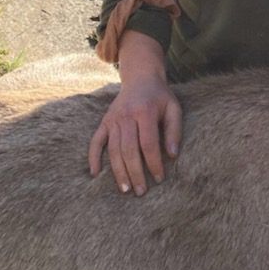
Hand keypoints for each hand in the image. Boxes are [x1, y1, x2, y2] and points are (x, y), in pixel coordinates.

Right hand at [88, 32, 181, 195]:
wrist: (140, 78)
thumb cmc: (160, 96)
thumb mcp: (173, 108)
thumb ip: (174, 130)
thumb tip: (172, 155)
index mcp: (145, 112)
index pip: (148, 143)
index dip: (154, 163)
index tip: (160, 178)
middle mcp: (126, 116)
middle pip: (129, 150)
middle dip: (135, 173)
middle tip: (140, 191)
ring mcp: (113, 119)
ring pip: (113, 149)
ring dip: (118, 171)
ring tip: (125, 189)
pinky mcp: (104, 121)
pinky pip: (96, 141)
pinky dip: (93, 157)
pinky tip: (95, 173)